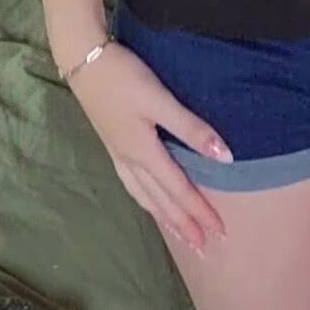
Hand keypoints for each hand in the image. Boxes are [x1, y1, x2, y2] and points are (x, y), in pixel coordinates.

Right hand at [68, 39, 232, 250]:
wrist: (83, 60)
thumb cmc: (124, 77)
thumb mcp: (159, 99)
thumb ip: (191, 128)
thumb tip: (226, 157)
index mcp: (144, 152)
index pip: (179, 190)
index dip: (200, 212)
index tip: (219, 233)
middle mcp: (131, 160)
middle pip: (161, 200)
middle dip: (184, 225)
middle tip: (203, 248)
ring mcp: (118, 154)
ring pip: (145, 196)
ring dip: (164, 217)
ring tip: (179, 235)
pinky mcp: (112, 144)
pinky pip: (133, 185)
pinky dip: (145, 200)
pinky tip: (148, 200)